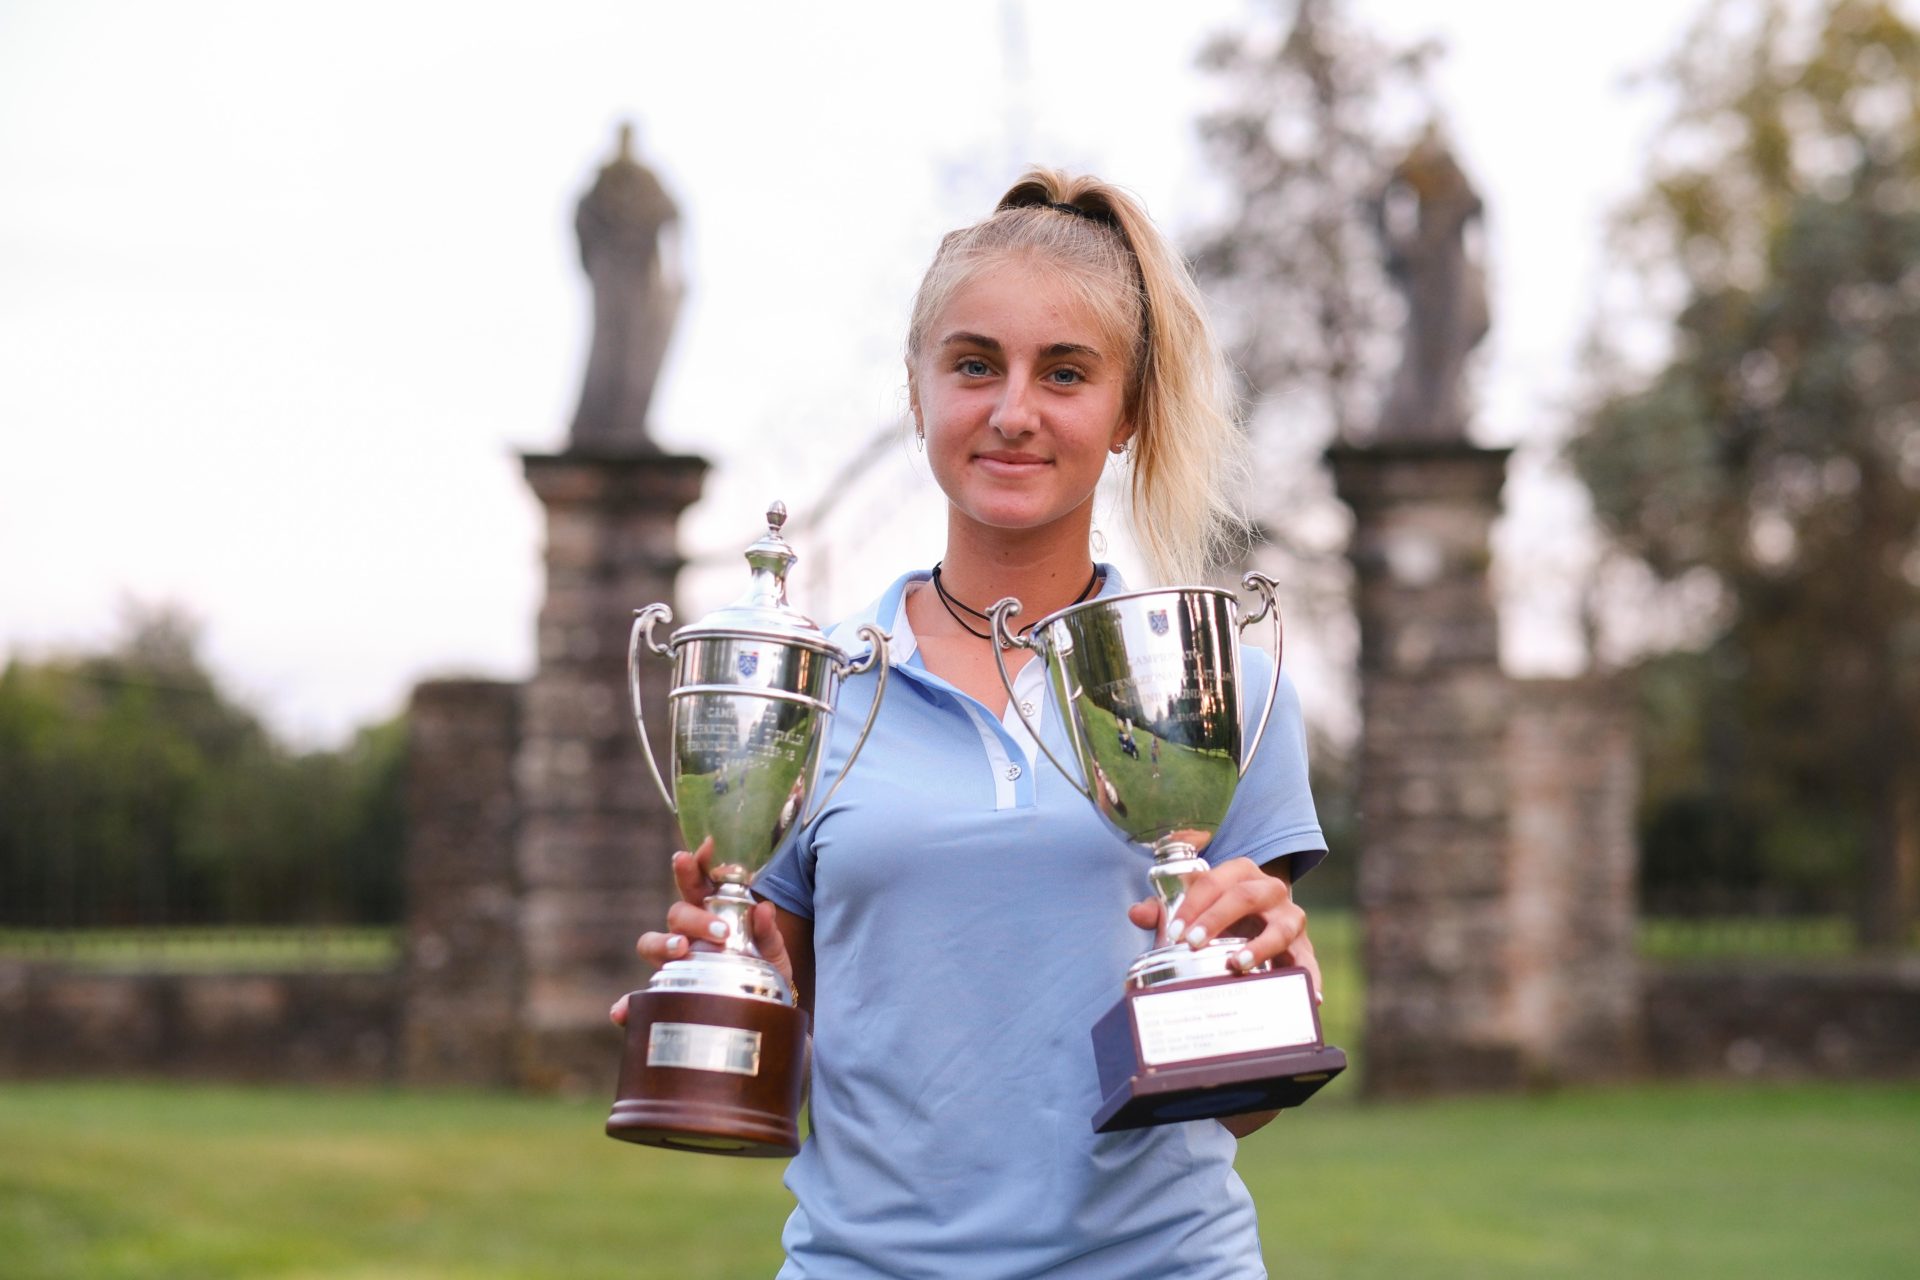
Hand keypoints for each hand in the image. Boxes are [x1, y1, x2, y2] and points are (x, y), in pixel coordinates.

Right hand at [608, 837, 795, 1025]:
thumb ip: (768, 932)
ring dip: (663, 944)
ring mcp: (674, 960)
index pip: (697, 883)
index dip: (696, 865)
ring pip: (652, 943)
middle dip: (694, 916)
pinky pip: (642, 997)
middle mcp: (687, 933)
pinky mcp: (669, 990)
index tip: (706, 847)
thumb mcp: (773, 950)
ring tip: (681, 949)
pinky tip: (620, 1012)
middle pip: (677, 913)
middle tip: (720, 931)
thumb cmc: (764, 969)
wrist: (764, 1010)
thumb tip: (765, 909)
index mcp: (710, 912)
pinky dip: (626, 1004)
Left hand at [1126, 856, 1321, 1003]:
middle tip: (1193, 945)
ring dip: (1260, 946)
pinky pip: (1309, 963)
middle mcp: (1270, 890)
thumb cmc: (1220, 914)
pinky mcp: (1305, 948)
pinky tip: (1309, 997)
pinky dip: (1309, 979)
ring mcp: (1291, 919)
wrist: (1262, 920)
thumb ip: (1162, 910)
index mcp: (1240, 873)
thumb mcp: (1194, 909)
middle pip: (1246, 896)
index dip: (1193, 906)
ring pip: (1281, 927)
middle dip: (1217, 918)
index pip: (1214, 881)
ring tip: (1237, 966)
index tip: (1175, 933)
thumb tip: (1137, 914)